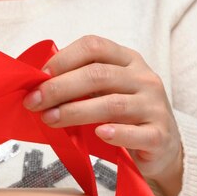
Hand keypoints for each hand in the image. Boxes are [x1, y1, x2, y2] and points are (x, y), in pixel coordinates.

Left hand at [23, 35, 183, 195]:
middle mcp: (144, 78)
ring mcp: (154, 106)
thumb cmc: (124, 118)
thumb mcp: (106, 92)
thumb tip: (37, 86)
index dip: (63, 59)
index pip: (94, 46)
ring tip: (50, 119)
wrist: (162, 148)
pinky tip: (98, 134)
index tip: (38, 77)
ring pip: (112, 104)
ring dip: (75, 112)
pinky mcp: (159, 135)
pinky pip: (136, 133)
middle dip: (60, 87)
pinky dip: (116, 133)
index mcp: (128, 61)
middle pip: (98, 75)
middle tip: (34, 102)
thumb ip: (80, 85)